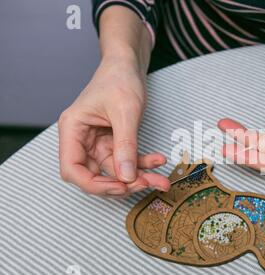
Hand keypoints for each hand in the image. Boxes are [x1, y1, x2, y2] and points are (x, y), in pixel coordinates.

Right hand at [58, 56, 169, 196]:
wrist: (129, 65)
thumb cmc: (119, 79)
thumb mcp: (125, 112)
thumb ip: (125, 145)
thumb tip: (126, 177)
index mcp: (72, 129)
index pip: (72, 169)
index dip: (93, 184)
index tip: (119, 187)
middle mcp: (81, 139)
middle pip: (95, 174)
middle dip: (122, 183)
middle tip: (146, 184)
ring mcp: (97, 142)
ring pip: (115, 170)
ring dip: (138, 176)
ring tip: (161, 179)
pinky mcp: (113, 142)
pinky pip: (127, 160)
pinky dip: (143, 164)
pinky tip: (158, 161)